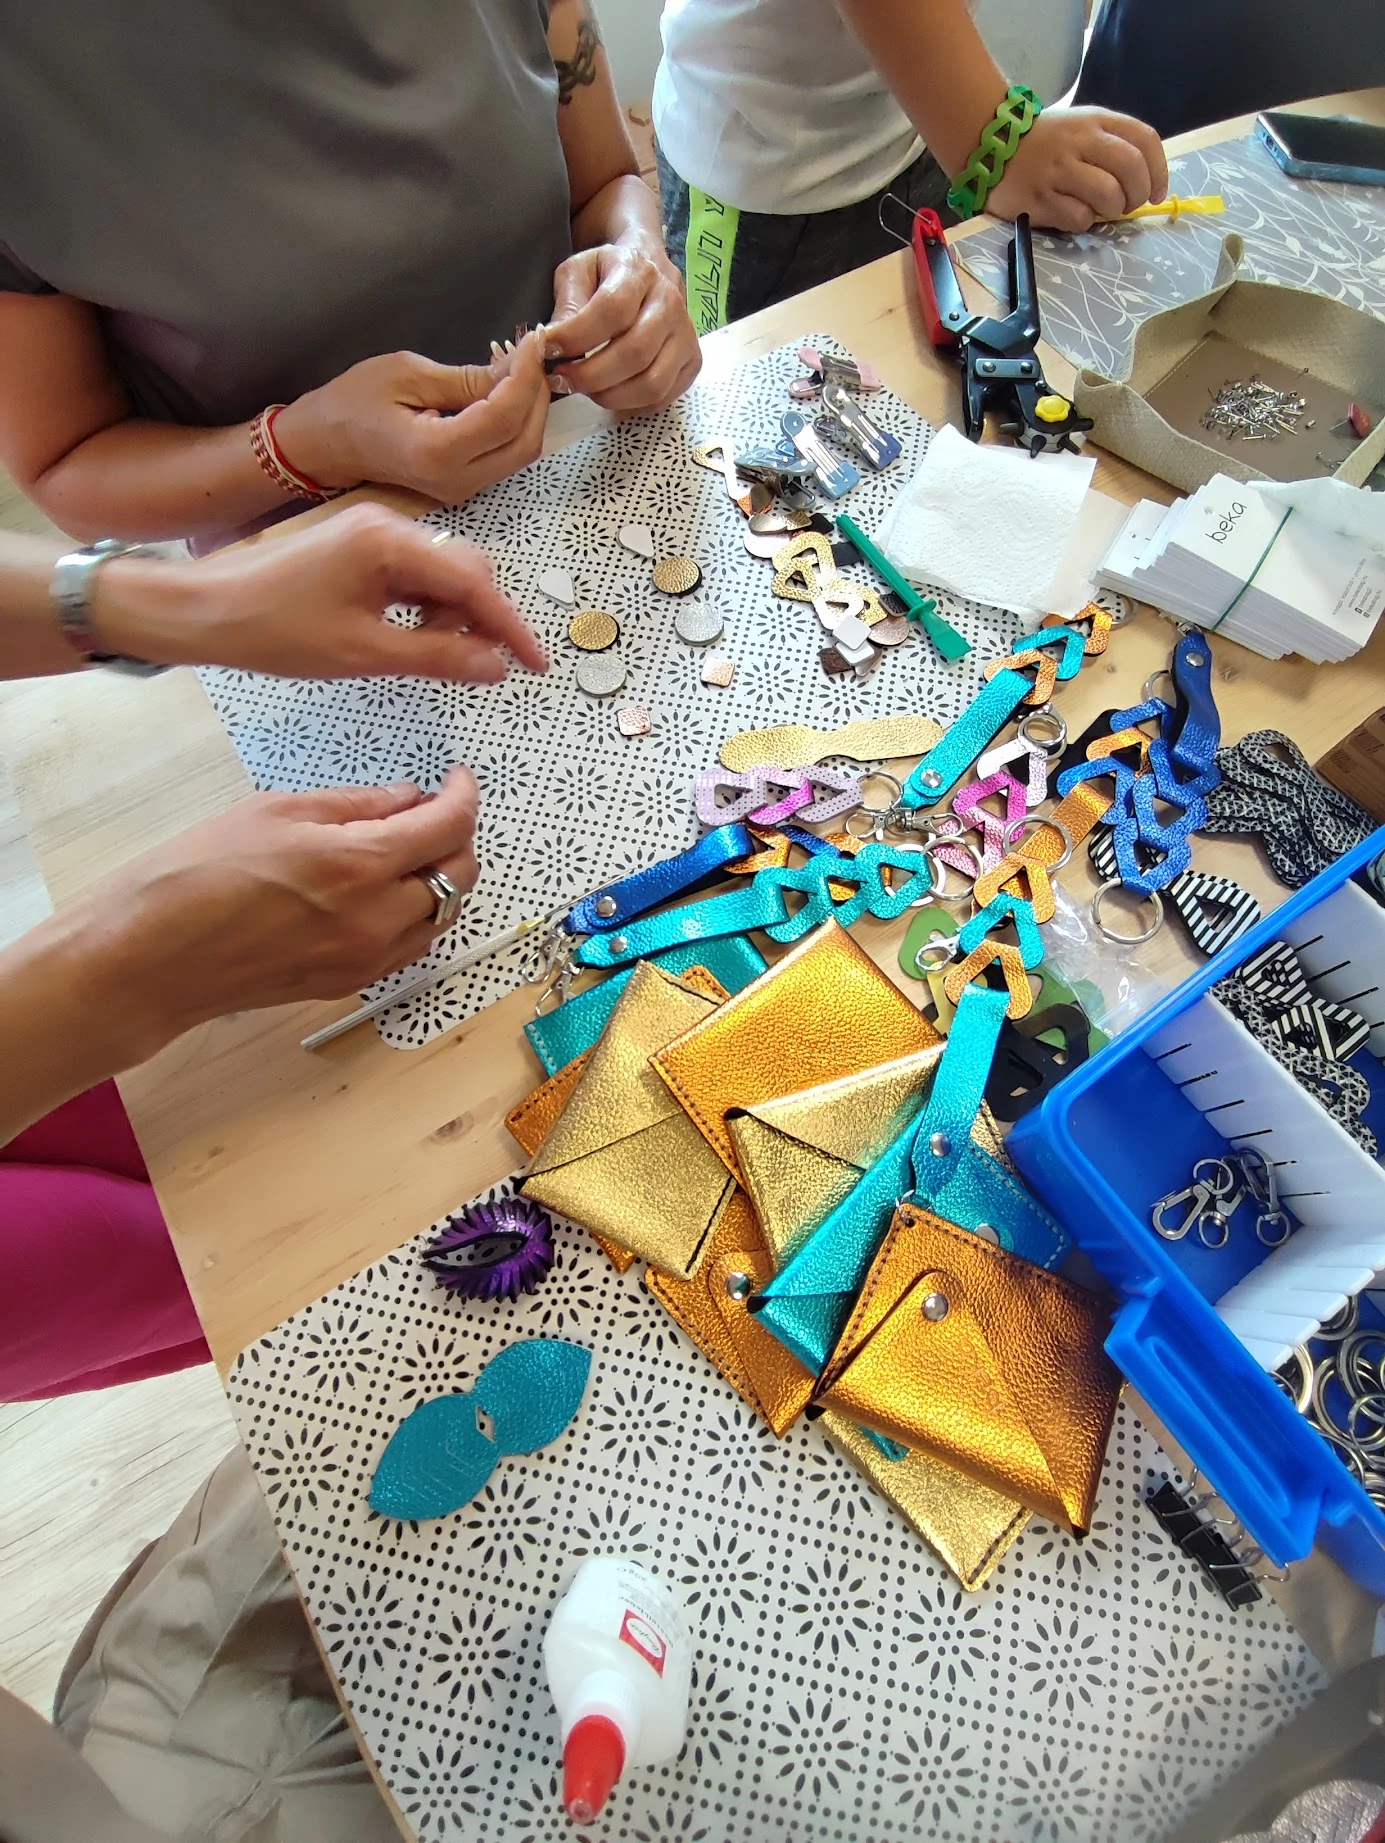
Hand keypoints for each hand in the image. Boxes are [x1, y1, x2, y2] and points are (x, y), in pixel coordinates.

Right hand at [78, 769, 481, 1058]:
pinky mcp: (350, 984)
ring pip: (442, 916)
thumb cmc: (195, 876)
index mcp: (359, 865)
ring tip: (408, 850)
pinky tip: (386, 892)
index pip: (449, 828)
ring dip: (441, 880)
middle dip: (457, 838)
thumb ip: (354, 804)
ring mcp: (367, 959)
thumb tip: (407, 797)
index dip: (463, 797)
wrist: (152, 958)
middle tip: (431, 811)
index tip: (458, 780)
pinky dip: (416, 914)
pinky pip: (410, 946)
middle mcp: (376, 919)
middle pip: (461, 876)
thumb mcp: (275, 812)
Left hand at [93, 503, 547, 681]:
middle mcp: (386, 525)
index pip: (475, 582)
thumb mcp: (364, 653)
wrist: (200, 611)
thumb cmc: (271, 629)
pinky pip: (409, 576)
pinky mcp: (353, 548)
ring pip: (438, 574)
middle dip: (482, 620)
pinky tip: (409, 641)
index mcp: (390, 542)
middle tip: (483, 668)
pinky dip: (422, 610)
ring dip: (450, 617)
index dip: (511, 627)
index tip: (535, 664)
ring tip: (435, 659)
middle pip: (464, 569)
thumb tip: (496, 667)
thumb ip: (439, 657)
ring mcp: (368, 532)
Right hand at [271, 333, 551, 502]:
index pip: (504, 417)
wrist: (325, 444)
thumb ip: (466, 379)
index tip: (532, 342)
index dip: (526, 377)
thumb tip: (514, 369)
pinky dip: (516, 423)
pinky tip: (506, 392)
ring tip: (519, 368)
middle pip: (524, 441)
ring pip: (521, 452)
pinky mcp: (464, 485)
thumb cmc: (353, 403)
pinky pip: (506, 456)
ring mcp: (462, 489)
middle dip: (536, 395)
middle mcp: (456, 481)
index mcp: (436, 453)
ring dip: (530, 409)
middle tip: (530, 354)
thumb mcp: (409, 375)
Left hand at [547, 237, 701, 412]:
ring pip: (651, 383)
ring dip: (610, 396)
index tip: (549, 351)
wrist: (649, 270)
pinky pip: (662, 397)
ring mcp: (686, 335)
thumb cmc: (607, 273)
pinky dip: (631, 405)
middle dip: (590, 376)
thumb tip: (555, 343)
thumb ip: (566, 303)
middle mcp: (670, 302)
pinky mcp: (692, 361)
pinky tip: (609, 393)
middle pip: (634, 353)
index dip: (576, 337)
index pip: (611, 311)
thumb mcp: (578, 271)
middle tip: (562, 380)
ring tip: (585, 389)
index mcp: (639, 271)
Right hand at [986, 105, 1167, 232]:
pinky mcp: (1040, 198)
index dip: (1159, 171)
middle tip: (1129, 205)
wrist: (992, 144)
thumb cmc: (1046, 142)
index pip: (1144, 140)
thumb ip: (1112, 145)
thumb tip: (1143, 182)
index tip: (1157, 193)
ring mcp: (1058, 170)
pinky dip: (1084, 222)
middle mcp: (1080, 141)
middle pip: (1131, 168)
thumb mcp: (1081, 127)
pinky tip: (1075, 215)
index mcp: (1096, 120)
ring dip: (1114, 210)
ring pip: (1108, 194)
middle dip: (1139, 194)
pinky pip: (1078, 217)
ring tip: (1104, 211)